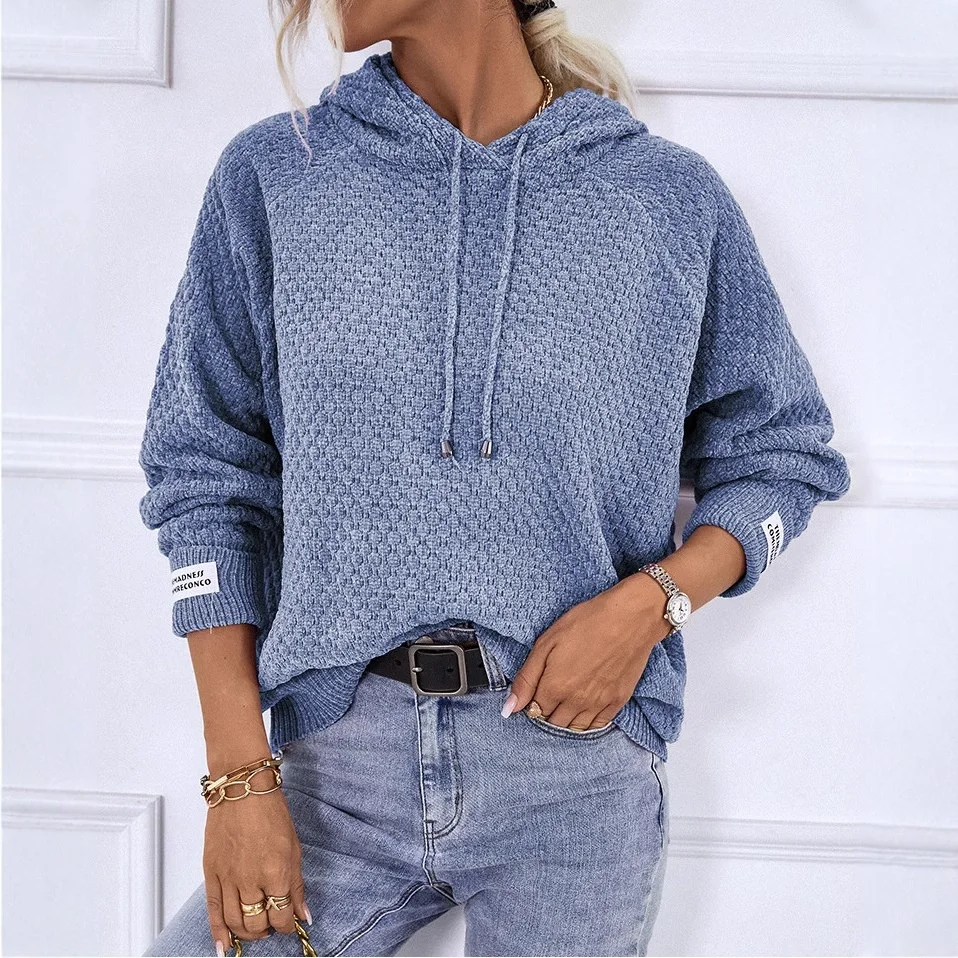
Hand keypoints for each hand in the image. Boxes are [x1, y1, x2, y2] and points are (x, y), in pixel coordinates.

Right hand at [203, 783, 310, 954]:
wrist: (242, 791)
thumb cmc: (270, 813)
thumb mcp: (294, 848)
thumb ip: (296, 885)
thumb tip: (302, 913)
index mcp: (276, 872)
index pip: (282, 915)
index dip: (287, 925)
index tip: (290, 923)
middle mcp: (251, 879)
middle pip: (258, 922)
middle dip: (268, 929)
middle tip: (272, 926)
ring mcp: (229, 878)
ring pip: (236, 921)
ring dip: (247, 933)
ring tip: (255, 931)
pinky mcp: (211, 874)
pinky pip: (213, 911)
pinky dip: (218, 932)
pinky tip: (224, 945)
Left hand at [502, 573, 673, 729]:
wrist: (630, 618)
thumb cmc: (587, 622)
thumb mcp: (546, 643)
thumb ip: (526, 679)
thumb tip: (509, 708)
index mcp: (555, 687)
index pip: (533, 711)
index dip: (530, 701)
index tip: (534, 689)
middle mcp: (576, 702)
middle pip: (552, 722)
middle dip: (546, 711)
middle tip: (549, 692)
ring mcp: (598, 704)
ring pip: (574, 728)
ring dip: (565, 719)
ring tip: (565, 699)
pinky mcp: (618, 702)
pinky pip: (597, 725)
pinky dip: (586, 722)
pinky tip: (583, 708)